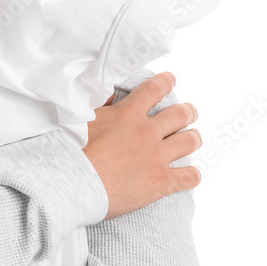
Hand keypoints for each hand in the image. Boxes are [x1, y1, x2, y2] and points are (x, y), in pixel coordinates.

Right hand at [83, 71, 201, 218]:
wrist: (73, 185)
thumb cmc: (72, 153)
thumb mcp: (84, 120)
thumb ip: (103, 107)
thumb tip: (113, 96)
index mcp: (128, 114)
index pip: (155, 89)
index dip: (166, 81)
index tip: (170, 80)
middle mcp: (147, 132)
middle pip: (180, 114)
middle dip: (188, 112)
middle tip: (189, 112)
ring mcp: (156, 157)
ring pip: (189, 141)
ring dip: (193, 138)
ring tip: (193, 138)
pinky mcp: (161, 182)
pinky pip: (188, 176)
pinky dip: (192, 174)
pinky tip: (191, 174)